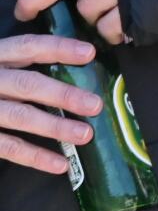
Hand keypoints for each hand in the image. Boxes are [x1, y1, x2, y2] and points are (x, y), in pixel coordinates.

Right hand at [0, 34, 100, 174]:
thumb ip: (23, 63)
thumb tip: (82, 65)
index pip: (28, 47)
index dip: (59, 48)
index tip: (90, 53)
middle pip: (26, 84)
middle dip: (62, 94)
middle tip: (95, 105)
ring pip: (19, 116)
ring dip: (54, 126)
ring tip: (85, 135)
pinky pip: (8, 146)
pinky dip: (34, 157)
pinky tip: (60, 164)